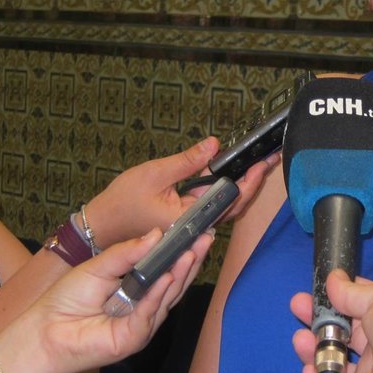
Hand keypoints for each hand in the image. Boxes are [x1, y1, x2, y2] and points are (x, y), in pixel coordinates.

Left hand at [8, 226, 207, 372]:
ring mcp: (143, 323)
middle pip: (175, 281)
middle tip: (206, 238)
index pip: (167, 268)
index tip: (198, 232)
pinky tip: (167, 276)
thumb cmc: (67, 299)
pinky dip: (158, 294)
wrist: (44, 330)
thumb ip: (128, 253)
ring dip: (181, 273)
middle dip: (191, 260)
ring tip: (193, 251)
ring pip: (168, 296)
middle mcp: (146, 306)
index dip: (183, 251)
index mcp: (138, 289)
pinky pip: (150, 313)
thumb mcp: (99, 266)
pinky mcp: (134, 338)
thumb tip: (157, 234)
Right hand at [82, 138, 277, 244]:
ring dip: (244, 186)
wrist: (103, 226)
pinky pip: (215, 208)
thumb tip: (214, 145)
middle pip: (234, 205)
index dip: (248, 181)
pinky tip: (236, 175)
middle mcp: (195, 227)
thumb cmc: (123, 202)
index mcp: (189, 219)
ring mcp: (193, 226)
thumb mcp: (154, 174)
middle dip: (253, 182)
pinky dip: (228, 192)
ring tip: (259, 164)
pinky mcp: (189, 221)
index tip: (261, 163)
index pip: (228, 200)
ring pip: (227, 208)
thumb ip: (187, 161)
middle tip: (269, 159)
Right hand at [290, 272, 372, 372]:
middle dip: (315, 322)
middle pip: (337, 338)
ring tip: (302, 340)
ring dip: (309, 350)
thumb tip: (333, 280)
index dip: (334, 301)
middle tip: (297, 307)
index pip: (354, 313)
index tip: (314, 290)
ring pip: (325, 367)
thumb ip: (354, 293)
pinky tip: (310, 370)